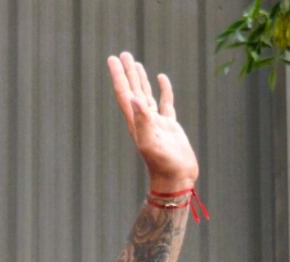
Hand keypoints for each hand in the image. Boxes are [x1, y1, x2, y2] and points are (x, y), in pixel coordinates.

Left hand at [106, 51, 198, 193]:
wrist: (176, 179)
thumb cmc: (164, 165)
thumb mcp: (151, 143)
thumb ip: (143, 121)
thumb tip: (134, 99)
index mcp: (136, 122)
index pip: (124, 94)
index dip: (118, 76)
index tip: (113, 59)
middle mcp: (143, 120)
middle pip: (132, 90)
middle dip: (127, 72)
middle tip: (123, 54)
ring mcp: (156, 122)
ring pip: (145, 95)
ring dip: (140, 79)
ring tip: (135, 63)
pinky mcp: (169, 126)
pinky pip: (165, 102)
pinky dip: (163, 89)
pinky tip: (161, 78)